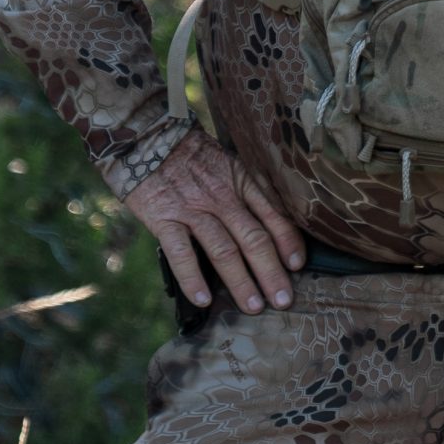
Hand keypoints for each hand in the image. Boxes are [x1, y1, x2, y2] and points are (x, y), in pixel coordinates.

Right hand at [121, 127, 305, 312]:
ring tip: (254, 307)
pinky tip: (203, 300)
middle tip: (284, 300)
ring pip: (224, 250)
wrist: (146, 136)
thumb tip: (269, 223)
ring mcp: (193, 209)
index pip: (273, 214)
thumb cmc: (190, 154)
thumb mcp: (227, 162)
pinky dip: (192, 278)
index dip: (288, 241)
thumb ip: (246, 190)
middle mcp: (222, 197)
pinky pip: (181, 253)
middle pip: (254, 239)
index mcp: (241, 181)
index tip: (298, 265)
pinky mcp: (163, 218)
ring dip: (241, 282)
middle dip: (271, 273)